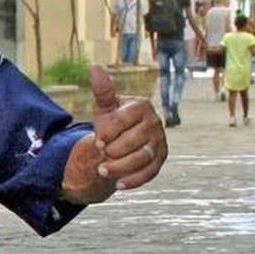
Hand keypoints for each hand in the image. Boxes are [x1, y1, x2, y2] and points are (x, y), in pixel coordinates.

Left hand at [60, 65, 166, 202]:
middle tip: (101, 154)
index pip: (123, 121)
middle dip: (112, 150)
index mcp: (142, 106)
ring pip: (140, 158)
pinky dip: (133, 181)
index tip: (97, 139)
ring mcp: (159, 143)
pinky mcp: (160, 161)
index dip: (107, 133)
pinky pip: (149, 173)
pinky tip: (118, 185)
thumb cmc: (112, 122)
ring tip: (102, 170)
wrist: (120, 142)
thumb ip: (102, 91)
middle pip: (132, 141)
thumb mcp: (105, 108)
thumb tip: (94, 68)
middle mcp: (155, 123)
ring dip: (119, 167)